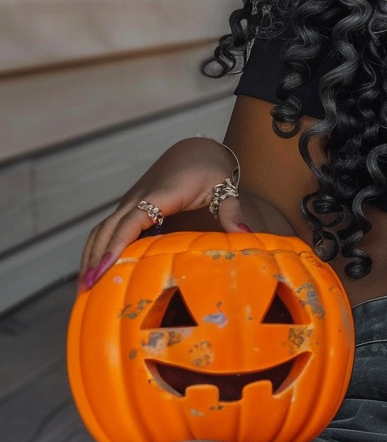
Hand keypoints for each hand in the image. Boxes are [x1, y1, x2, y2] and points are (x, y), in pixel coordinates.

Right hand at [78, 137, 246, 288]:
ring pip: (103, 228)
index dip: (117, 244)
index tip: (104, 268)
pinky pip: (109, 228)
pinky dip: (98, 248)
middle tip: (88, 291)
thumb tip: (245, 236)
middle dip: (96, 258)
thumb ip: (233, 211)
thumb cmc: (211, 170)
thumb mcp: (225, 187)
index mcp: (162, 193)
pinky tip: (97, 271)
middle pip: (110, 228)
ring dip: (92, 255)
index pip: (133, 219)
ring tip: (85, 288)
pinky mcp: (130, 206)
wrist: (196, 150)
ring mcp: (131, 201)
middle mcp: (139, 196)